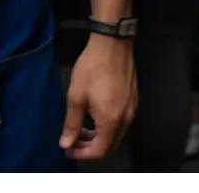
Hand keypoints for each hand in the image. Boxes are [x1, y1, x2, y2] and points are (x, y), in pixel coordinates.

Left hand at [60, 34, 136, 160]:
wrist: (112, 44)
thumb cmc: (92, 69)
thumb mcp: (76, 95)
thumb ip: (72, 123)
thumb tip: (66, 144)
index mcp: (111, 122)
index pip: (99, 151)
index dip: (82, 154)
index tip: (68, 148)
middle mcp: (126, 120)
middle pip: (110, 146)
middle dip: (90, 147)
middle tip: (73, 139)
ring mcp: (132, 110)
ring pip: (116, 135)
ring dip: (99, 137)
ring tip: (82, 128)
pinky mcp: (133, 99)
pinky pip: (121, 122)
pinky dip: (107, 126)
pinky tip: (95, 115)